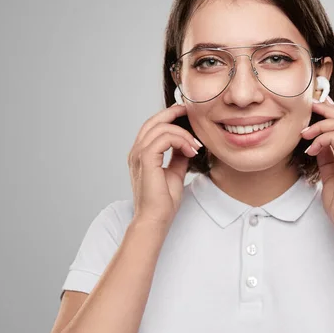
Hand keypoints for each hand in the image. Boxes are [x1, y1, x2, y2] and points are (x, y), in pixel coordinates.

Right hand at [127, 103, 201, 226]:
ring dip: (183, 133)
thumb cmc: (163, 201)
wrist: (155, 220)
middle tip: (191, 113)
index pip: (152, 126)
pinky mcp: (146, 161)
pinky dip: (180, 140)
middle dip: (173, 112)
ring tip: (196, 146)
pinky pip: (163, 139)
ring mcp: (138, 156)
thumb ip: (178, 156)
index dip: (169, 116)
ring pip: (160, 128)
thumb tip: (187, 143)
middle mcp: (136, 152)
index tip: (187, 115)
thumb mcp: (175, 172)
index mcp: (141, 154)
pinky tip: (191, 150)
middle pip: (153, 121)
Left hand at [301, 97, 333, 229]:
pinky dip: (321, 138)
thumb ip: (327, 158)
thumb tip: (317, 144)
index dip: (332, 113)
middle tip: (309, 106)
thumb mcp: (330, 175)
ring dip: (320, 124)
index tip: (316, 108)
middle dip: (326, 109)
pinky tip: (311, 148)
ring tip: (304, 132)